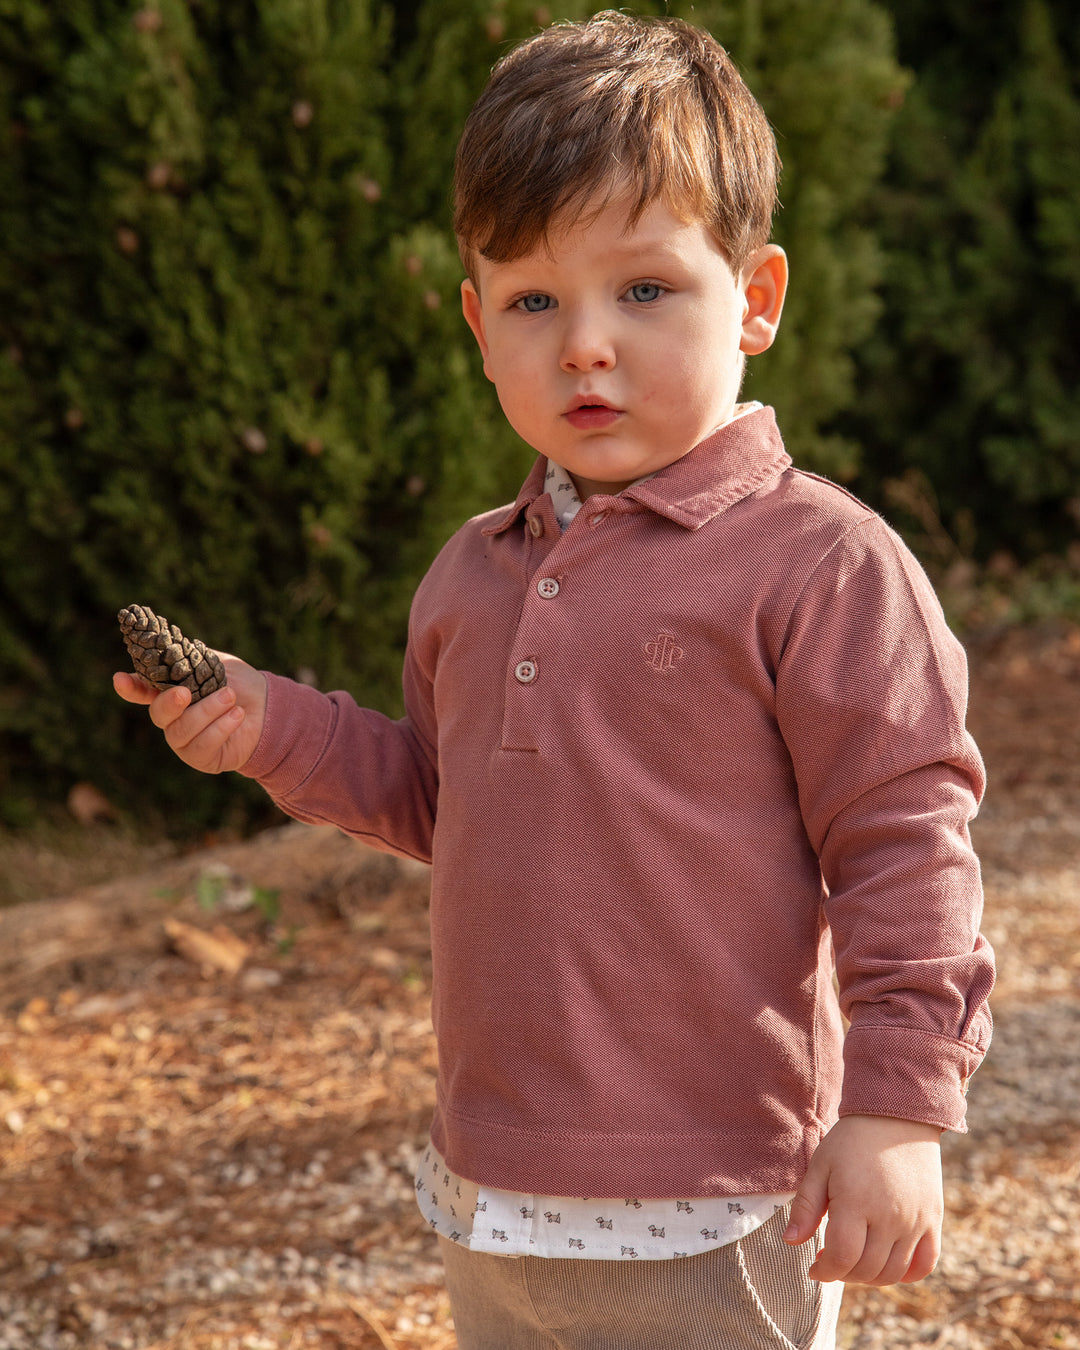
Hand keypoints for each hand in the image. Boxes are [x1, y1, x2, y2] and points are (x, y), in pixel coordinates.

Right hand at [113, 653, 266, 774]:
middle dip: (170, 703)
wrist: (270, 709)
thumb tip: (171, 650)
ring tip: (230, 697)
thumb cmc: (242, 684)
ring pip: (182, 731)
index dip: (129, 687)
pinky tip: (237, 715)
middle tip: (186, 692)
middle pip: (158, 715)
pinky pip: (201, 747)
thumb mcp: (217, 665)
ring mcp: (185, 741)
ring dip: (207, 712)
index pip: (142, 691)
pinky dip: (220, 728)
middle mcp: (173, 719)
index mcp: (171, 692)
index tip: (119, 679)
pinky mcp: (202, 759)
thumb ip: (193, 661)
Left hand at [783, 1114, 943, 1285]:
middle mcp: (889, 1217)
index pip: (842, 1258)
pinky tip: (888, 1264)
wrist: (897, 1116)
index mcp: (856, 1201)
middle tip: (832, 1261)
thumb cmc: (852, 1141)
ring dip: (871, 1277)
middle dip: (844, 1273)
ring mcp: (915, 1220)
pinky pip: (926, 1263)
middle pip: (867, 1269)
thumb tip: (790, 1242)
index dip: (825, 1271)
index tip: (814, 1268)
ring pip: (894, 1272)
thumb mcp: (821, 1166)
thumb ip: (806, 1206)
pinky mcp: (933, 1219)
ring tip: (856, 1261)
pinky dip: (907, 1274)